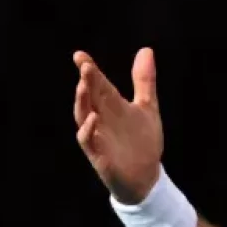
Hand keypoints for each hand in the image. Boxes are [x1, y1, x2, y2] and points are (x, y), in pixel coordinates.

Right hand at [72, 47, 162, 203]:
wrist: (147, 176)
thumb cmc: (142, 141)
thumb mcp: (147, 107)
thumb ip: (144, 81)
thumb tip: (146, 50)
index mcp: (111, 106)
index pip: (98, 84)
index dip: (89, 70)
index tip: (79, 55)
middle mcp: (101, 118)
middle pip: (90, 97)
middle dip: (86, 82)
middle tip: (85, 65)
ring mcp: (98, 136)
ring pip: (83, 117)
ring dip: (82, 102)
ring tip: (84, 86)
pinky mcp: (99, 155)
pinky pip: (89, 142)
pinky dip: (88, 131)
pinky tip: (93, 119)